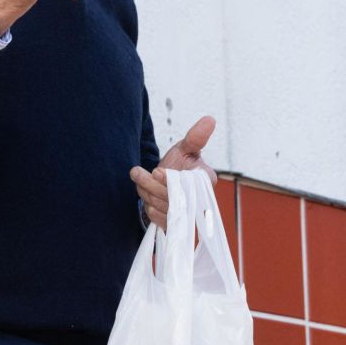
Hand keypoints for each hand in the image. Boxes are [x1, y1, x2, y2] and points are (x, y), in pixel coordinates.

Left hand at [130, 115, 217, 231]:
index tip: (157, 171)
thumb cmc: (179, 163)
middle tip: (135, 171)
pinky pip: (157, 218)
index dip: (169, 180)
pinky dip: (148, 207)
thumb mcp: (186, 148)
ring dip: (145, 192)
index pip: (187, 185)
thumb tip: (210, 119)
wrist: (167, 181)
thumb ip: (196, 137)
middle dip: (150, 184)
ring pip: (161, 206)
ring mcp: (186, 215)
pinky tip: (146, 196)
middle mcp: (199, 201)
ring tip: (139, 179)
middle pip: (170, 197)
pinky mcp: (174, 224)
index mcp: (205, 182)